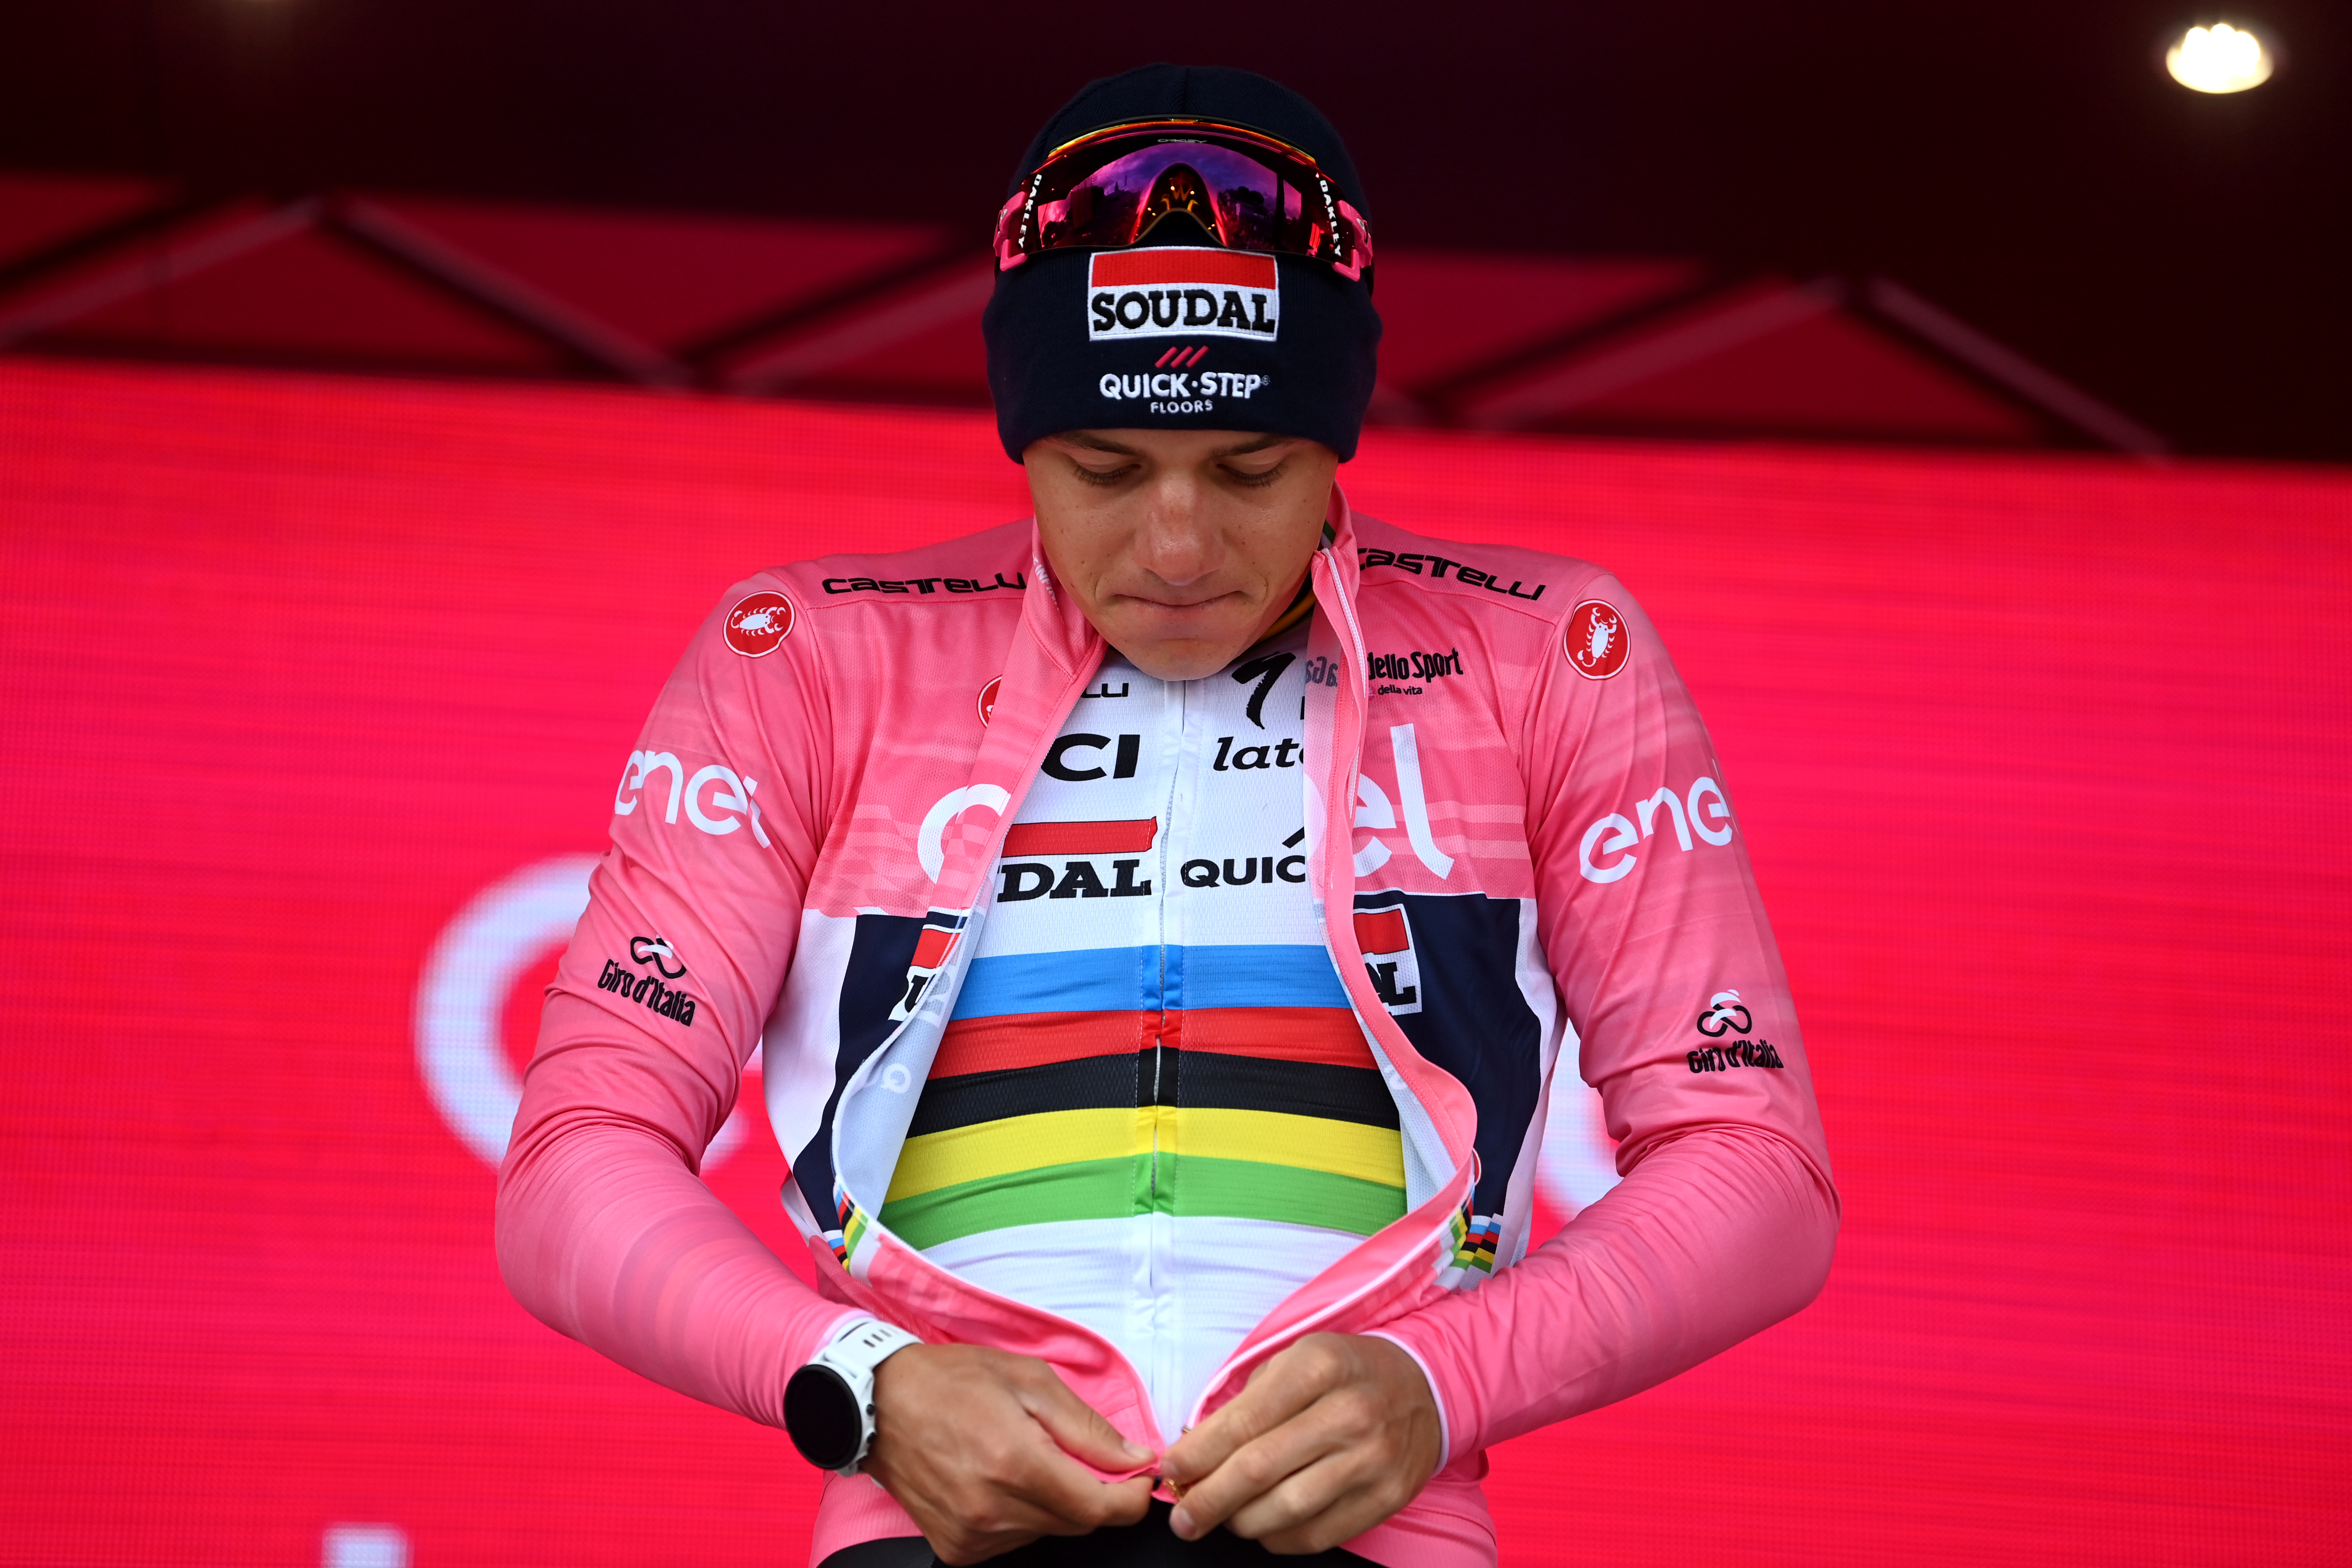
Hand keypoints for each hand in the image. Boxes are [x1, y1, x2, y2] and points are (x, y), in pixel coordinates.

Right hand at [864, 1343, 1156, 1564]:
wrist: (879, 1403)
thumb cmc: (953, 1382)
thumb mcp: (1030, 1381)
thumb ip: (1087, 1428)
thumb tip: (1135, 1460)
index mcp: (1015, 1462)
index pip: (1098, 1509)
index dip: (1130, 1499)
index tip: (1138, 1480)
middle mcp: (992, 1509)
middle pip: (1077, 1523)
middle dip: (1093, 1493)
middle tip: (1076, 1454)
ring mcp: (971, 1535)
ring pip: (1047, 1532)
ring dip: (1053, 1503)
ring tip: (1024, 1457)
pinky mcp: (956, 1549)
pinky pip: (1013, 1542)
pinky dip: (1021, 1515)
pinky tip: (1000, 1480)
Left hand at [1157, 1333, 1441, 1554]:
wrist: (1424, 1387)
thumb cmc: (1345, 1372)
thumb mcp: (1295, 1359)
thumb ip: (1246, 1402)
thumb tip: (1194, 1451)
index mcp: (1319, 1368)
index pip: (1243, 1422)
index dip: (1197, 1454)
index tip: (1170, 1469)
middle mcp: (1349, 1414)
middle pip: (1258, 1471)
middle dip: (1207, 1499)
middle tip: (1182, 1516)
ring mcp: (1372, 1460)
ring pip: (1284, 1510)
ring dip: (1238, 1522)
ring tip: (1219, 1517)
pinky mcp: (1387, 1498)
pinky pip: (1315, 1534)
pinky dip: (1277, 1537)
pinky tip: (1261, 1524)